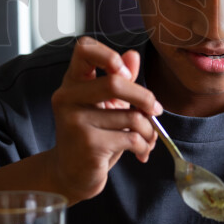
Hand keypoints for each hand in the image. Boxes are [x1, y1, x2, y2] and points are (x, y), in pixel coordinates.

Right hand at [48, 36, 161, 202]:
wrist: (72, 174)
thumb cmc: (92, 135)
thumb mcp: (106, 104)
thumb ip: (120, 80)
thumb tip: (133, 55)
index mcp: (72, 82)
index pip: (83, 49)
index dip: (109, 55)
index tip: (126, 74)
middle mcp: (67, 98)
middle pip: (115, 83)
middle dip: (145, 97)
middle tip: (156, 110)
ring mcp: (75, 121)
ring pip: (130, 116)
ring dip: (149, 129)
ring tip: (148, 138)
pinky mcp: (88, 144)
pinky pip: (131, 137)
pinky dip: (144, 145)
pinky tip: (141, 152)